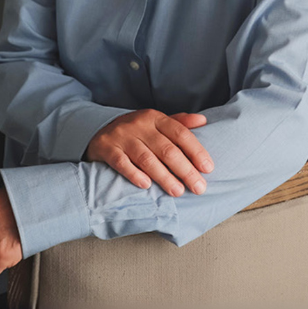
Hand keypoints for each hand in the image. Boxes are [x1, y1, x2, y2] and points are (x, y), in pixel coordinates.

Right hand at [85, 109, 213, 196]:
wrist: (99, 131)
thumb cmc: (136, 131)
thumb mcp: (156, 123)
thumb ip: (179, 123)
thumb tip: (203, 121)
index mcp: (155, 117)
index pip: (180, 133)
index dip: (196, 151)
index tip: (208, 168)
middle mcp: (140, 125)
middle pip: (167, 149)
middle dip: (185, 170)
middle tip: (199, 187)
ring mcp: (122, 136)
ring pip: (147, 158)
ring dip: (164, 176)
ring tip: (178, 191)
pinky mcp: (107, 149)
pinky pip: (122, 163)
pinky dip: (134, 174)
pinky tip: (146, 186)